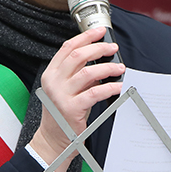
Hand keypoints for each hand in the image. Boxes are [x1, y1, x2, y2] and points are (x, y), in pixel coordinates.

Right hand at [29, 27, 123, 165]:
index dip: (85, 36)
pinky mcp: (71, 108)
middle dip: (99, 48)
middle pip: (78, 55)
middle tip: (113, 49)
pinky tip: (118, 87)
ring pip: (88, 72)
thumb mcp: (67, 89)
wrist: (54, 140)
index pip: (67, 47)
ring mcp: (60, 95)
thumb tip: (101, 59)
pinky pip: (94, 93)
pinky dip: (109, 88)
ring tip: (120, 69)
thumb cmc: (63, 114)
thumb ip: (78, 74)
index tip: (100, 31)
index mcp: (51, 73)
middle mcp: (53, 82)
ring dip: (107, 68)